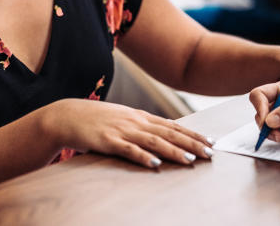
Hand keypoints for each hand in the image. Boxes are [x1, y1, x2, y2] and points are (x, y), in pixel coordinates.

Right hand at [51, 99, 213, 168]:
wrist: (68, 115)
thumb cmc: (97, 119)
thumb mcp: (124, 119)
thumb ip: (142, 126)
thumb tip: (164, 134)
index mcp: (141, 116)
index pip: (174, 126)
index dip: (193, 134)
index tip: (211, 141)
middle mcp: (136, 121)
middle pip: (169, 133)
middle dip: (191, 143)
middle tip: (209, 152)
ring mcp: (122, 130)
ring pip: (154, 141)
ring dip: (173, 151)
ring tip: (189, 160)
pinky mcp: (108, 141)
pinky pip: (129, 150)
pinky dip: (143, 156)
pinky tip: (155, 163)